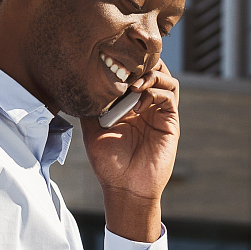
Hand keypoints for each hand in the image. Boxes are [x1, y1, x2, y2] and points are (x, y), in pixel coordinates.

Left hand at [86, 59, 178, 241]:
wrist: (125, 187)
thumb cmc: (108, 163)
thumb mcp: (92, 131)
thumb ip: (90, 108)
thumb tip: (80, 85)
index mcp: (128, 104)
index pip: (133, 73)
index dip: (125, 63)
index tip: (111, 62)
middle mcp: (146, 105)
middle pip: (153, 69)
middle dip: (141, 64)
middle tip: (126, 68)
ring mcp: (159, 112)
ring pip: (166, 78)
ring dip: (151, 75)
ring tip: (134, 85)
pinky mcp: (170, 122)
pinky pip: (170, 96)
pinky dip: (156, 91)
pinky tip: (140, 101)